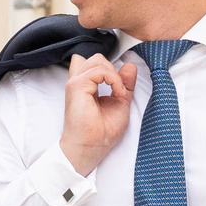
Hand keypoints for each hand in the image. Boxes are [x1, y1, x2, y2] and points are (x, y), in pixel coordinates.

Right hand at [57, 51, 142, 177]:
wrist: (93, 145)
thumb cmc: (102, 131)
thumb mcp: (120, 102)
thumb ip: (124, 83)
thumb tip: (130, 65)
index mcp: (86, 87)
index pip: (95, 65)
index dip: (111, 70)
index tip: (120, 89)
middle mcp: (78, 83)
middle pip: (97, 59)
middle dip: (113, 70)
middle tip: (120, 90)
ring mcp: (76, 83)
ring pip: (98, 61)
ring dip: (114, 75)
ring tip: (118, 92)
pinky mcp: (76, 87)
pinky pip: (99, 71)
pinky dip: (113, 79)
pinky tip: (116, 93)